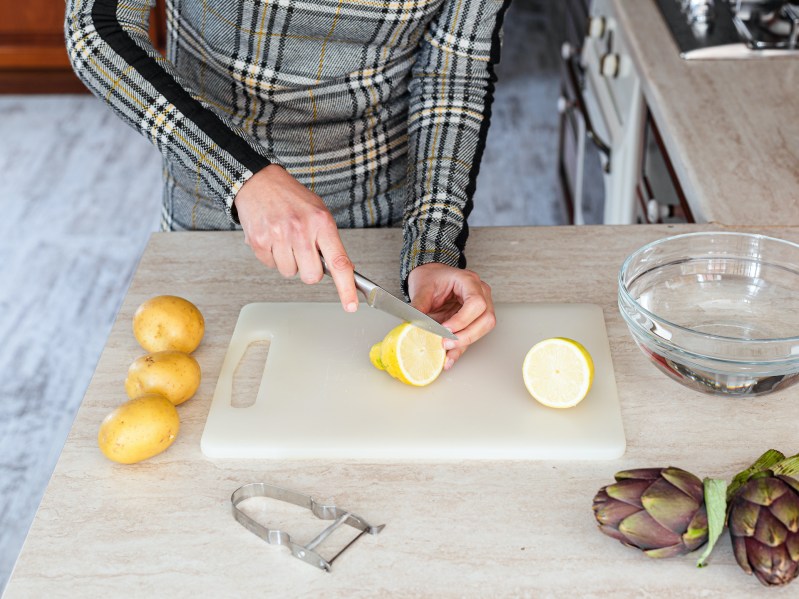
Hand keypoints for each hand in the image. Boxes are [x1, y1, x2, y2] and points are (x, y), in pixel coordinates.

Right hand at [234, 164, 358, 311]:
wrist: (258, 182)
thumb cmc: (292, 198)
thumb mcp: (319, 212)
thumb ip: (329, 240)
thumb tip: (342, 270)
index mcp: (321, 222)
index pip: (339, 262)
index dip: (347, 288)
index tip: (351, 306)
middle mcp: (301, 230)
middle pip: (311, 276)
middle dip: (309, 271)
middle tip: (304, 252)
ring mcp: (278, 236)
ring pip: (289, 273)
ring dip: (288, 262)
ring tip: (285, 239)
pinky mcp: (259, 241)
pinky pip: (270, 265)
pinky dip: (272, 256)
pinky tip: (272, 238)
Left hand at [407, 263, 495, 369]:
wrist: (430, 276)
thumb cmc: (430, 277)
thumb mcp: (421, 288)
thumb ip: (418, 306)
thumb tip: (412, 325)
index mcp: (468, 281)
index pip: (476, 303)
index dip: (462, 319)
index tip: (446, 329)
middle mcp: (480, 293)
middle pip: (486, 319)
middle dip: (467, 335)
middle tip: (446, 343)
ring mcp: (481, 306)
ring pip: (484, 329)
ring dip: (465, 343)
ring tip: (446, 353)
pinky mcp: (474, 319)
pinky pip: (472, 335)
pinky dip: (461, 347)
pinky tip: (449, 357)